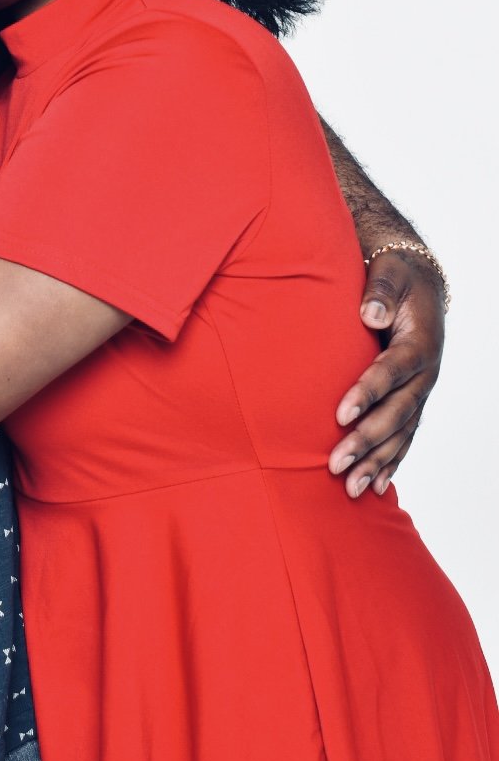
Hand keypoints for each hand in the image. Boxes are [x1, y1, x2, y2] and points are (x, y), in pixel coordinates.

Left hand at [329, 250, 445, 496]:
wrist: (419, 285)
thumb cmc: (397, 278)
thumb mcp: (389, 273)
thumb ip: (379, 292)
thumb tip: (369, 313)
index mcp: (420, 343)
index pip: (392, 371)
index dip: (368, 392)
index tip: (340, 414)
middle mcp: (425, 374)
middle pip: (397, 413)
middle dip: (366, 440)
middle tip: (335, 464)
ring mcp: (421, 392)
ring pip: (401, 433)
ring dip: (376, 461)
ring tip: (351, 487)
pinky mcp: (413, 401)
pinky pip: (405, 436)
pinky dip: (391, 461)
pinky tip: (376, 485)